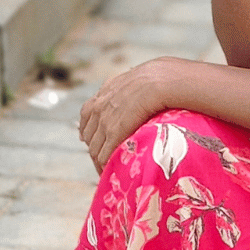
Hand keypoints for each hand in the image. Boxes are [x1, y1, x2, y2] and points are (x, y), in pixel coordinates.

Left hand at [78, 59, 174, 173]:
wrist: (162, 79)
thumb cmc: (161, 78)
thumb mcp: (139, 79)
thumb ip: (131, 88)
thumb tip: (142, 93)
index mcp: (104, 93)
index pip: (87, 116)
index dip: (90, 130)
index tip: (95, 141)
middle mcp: (100, 107)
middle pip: (89, 135)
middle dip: (96, 149)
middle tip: (106, 162)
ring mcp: (105, 120)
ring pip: (94, 148)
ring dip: (100, 162)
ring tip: (110, 172)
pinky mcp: (114, 132)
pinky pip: (104, 154)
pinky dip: (107, 165)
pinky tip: (114, 171)